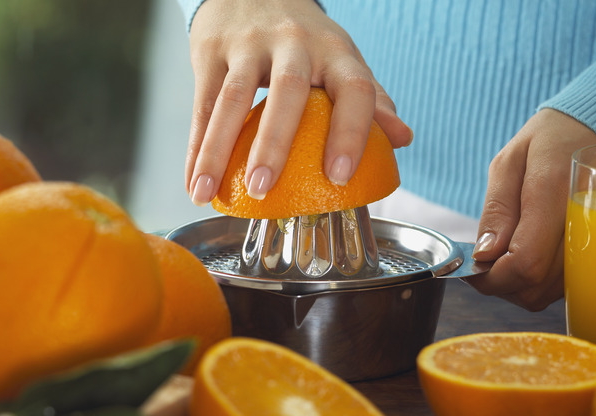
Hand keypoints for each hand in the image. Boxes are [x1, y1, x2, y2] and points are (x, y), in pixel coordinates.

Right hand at [184, 0, 411, 205]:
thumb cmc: (304, 42)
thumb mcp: (340, 60)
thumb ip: (371, 99)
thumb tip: (402, 140)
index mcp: (335, 51)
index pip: (355, 88)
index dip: (352, 132)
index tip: (341, 177)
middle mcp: (295, 43)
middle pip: (287, 90)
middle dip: (274, 142)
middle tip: (264, 189)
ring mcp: (249, 45)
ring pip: (232, 98)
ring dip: (218, 149)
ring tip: (208, 192)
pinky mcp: (212, 51)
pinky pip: (202, 102)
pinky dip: (195, 145)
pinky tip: (193, 180)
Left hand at [465, 109, 595, 310]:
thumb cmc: (548, 142)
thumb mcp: (509, 162)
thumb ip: (497, 209)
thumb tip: (485, 255)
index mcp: (554, 193)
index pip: (525, 263)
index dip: (492, 277)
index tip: (472, 268)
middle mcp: (583, 224)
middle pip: (535, 286)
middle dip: (499, 283)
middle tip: (484, 260)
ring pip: (547, 293)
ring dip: (517, 285)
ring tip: (504, 255)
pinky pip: (563, 286)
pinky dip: (538, 282)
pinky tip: (527, 256)